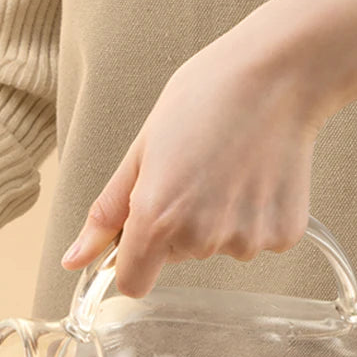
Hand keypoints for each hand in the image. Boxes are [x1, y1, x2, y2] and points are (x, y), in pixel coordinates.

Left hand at [60, 1, 328, 296]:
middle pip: (177, 257)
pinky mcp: (283, 233)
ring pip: (216, 246)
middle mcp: (201, 237)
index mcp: (157, 220)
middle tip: (194, 173)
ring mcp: (245, 238)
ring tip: (228, 169)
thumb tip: (73, 260)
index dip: (134, 261)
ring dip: (218, 219)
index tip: (143, 234)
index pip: (134, 284)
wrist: (281, 72)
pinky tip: (257, 176)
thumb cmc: (206, 98)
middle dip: (177, 226)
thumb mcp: (139, 152)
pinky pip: (256, 239)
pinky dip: (254, 215)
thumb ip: (107, 215)